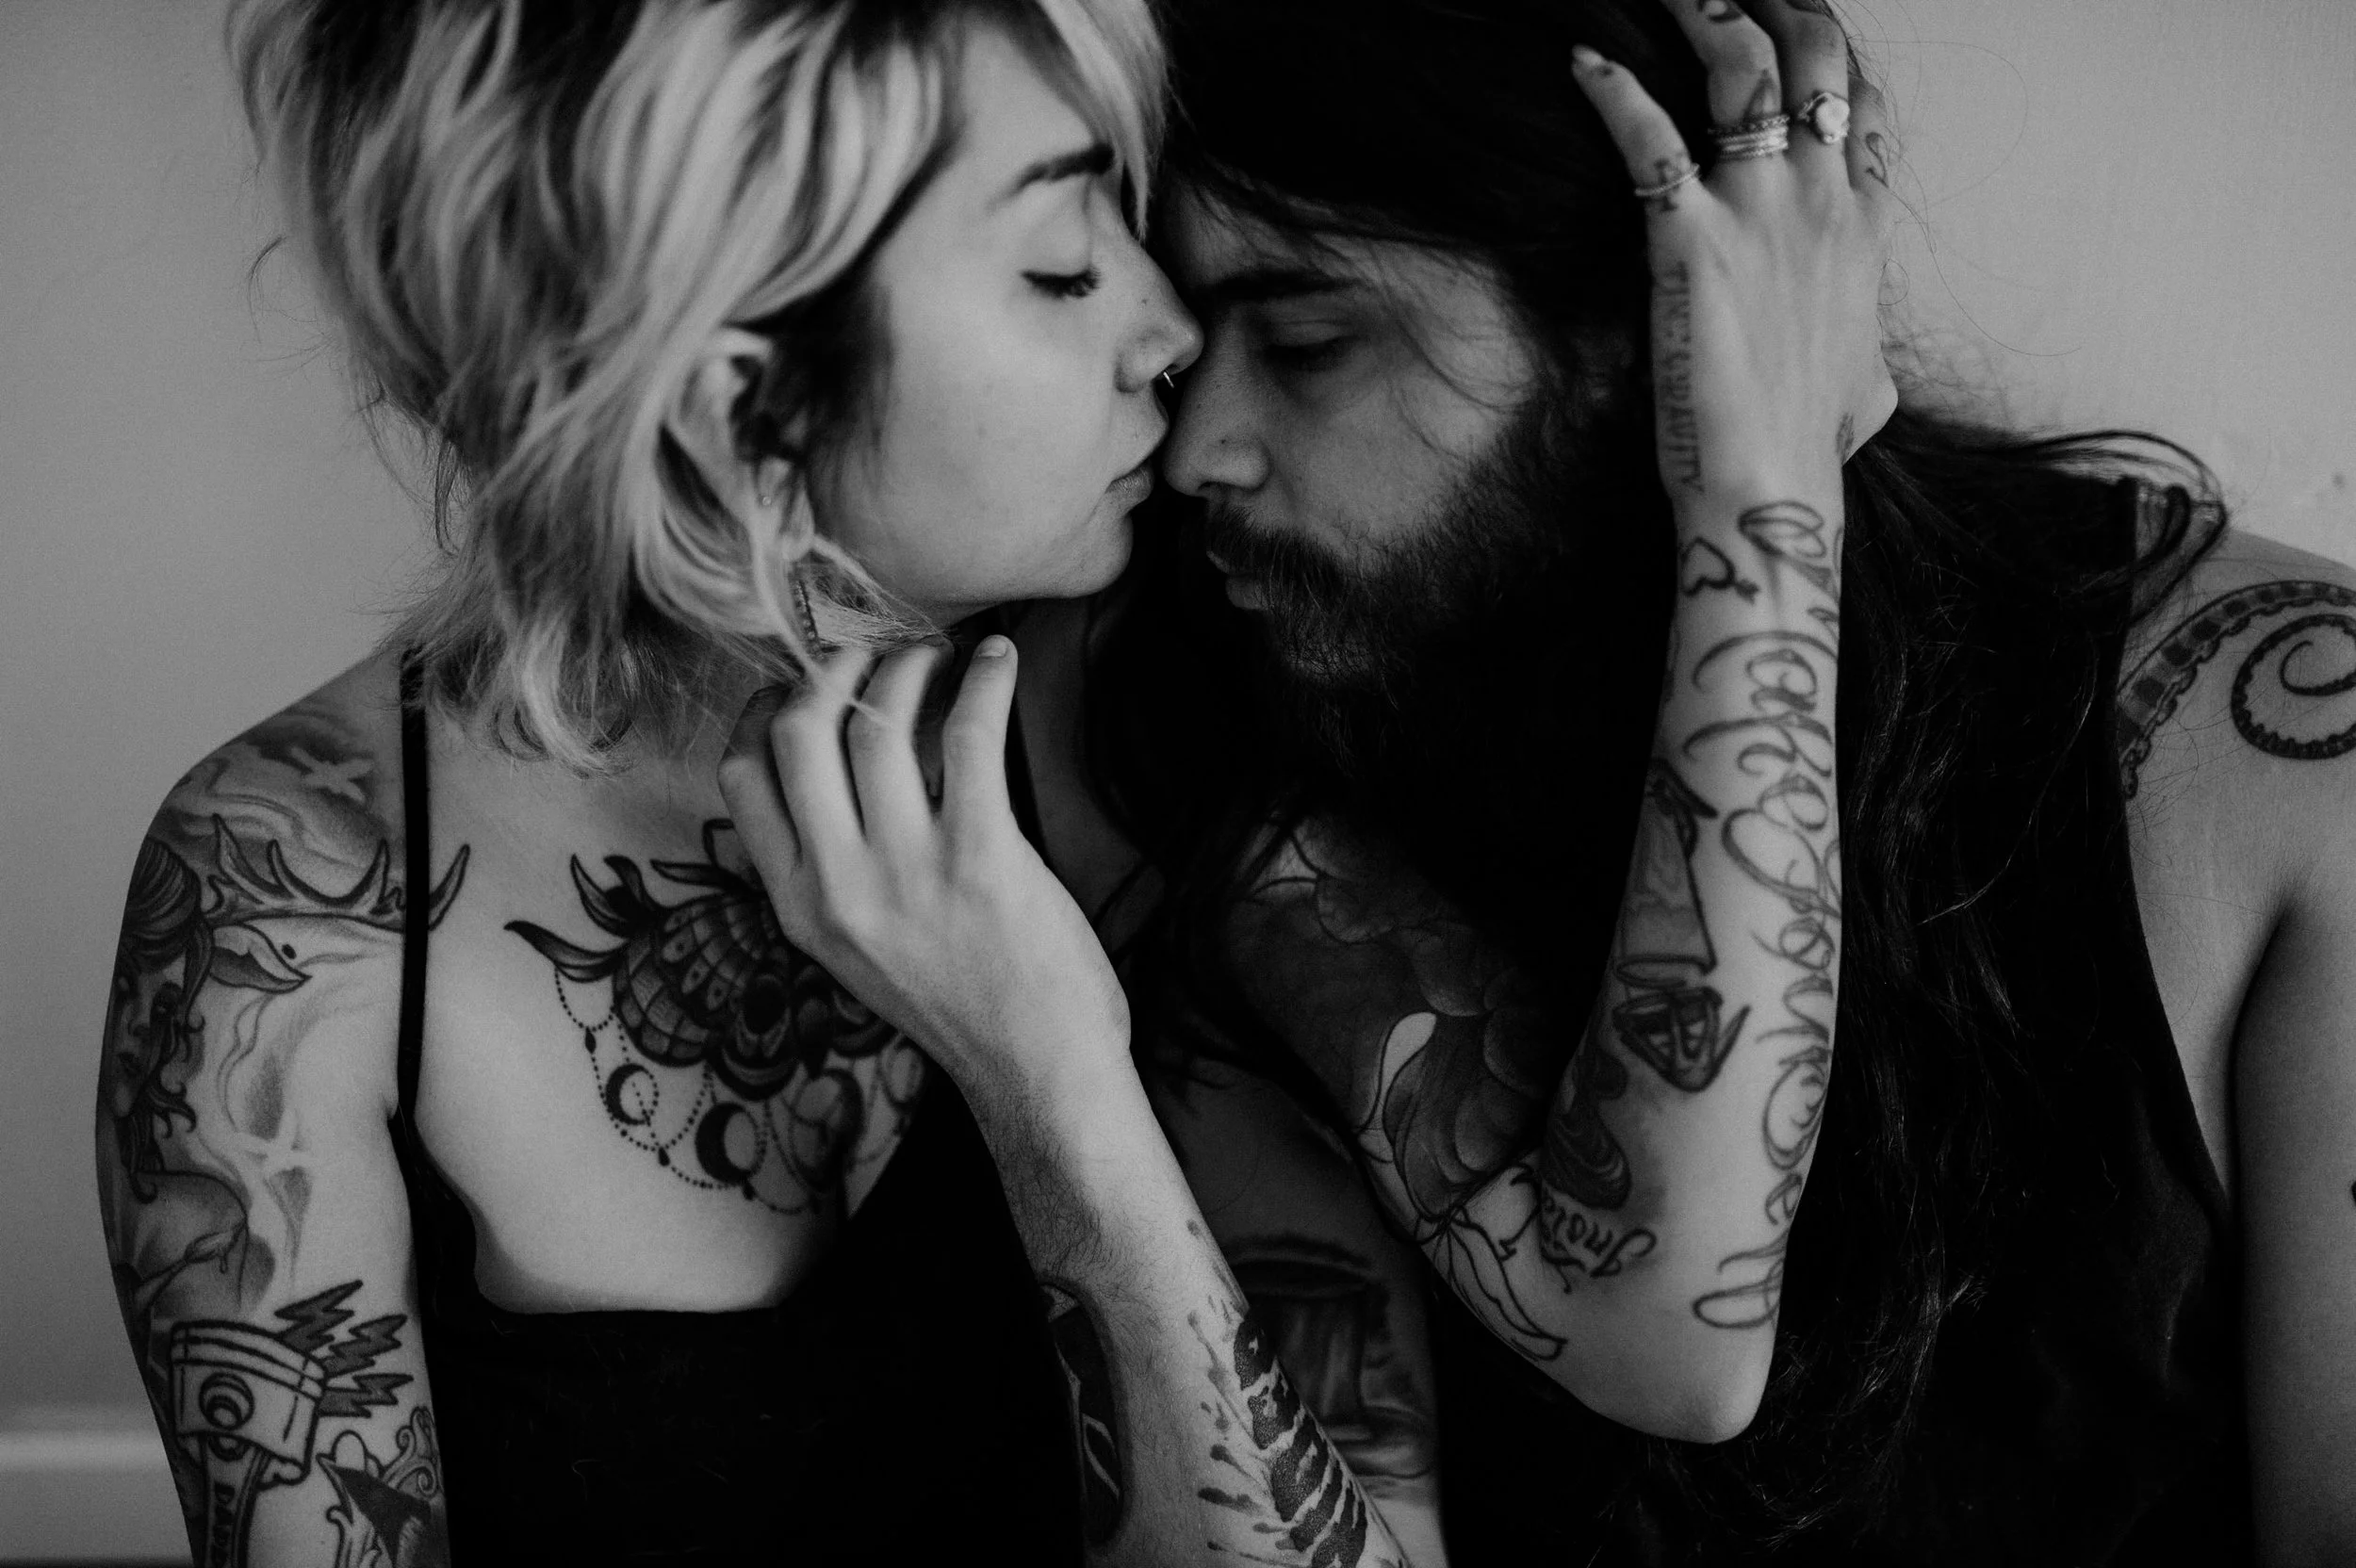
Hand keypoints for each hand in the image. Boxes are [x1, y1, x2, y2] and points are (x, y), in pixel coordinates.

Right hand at [718, 638, 1132, 1115]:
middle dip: (832, 671)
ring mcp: (907, 872)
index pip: (741, 778)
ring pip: (876, 723)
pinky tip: (1000, 659)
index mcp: (799, 906)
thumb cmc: (959, 1003)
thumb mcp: (856, 950)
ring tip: (937, 658)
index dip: (764, 710)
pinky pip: (968, 738)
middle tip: (873, 655)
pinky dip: (984, 683)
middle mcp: (839, 886)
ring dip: (906, 669)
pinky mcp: (981, 859)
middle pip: (797, 734)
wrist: (1037, 1071)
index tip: (803, 683)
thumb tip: (834, 772)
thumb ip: (831, 874)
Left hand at [1573, 0, 1899, 506]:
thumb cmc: (1812, 449)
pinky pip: (1649, 137)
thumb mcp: (1866, 388)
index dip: (1831, 55)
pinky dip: (1613, 91)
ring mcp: (1761, 211)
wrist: (1771, 487)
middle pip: (1817, 55)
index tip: (1794, 32)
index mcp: (1862, 228)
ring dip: (1705, 13)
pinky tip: (1581, 62)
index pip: (1865, 104)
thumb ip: (1866, 358)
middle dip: (1778, 4)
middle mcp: (1822, 200)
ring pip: (1743, 66)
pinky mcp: (1690, 237)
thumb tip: (1870, 382)